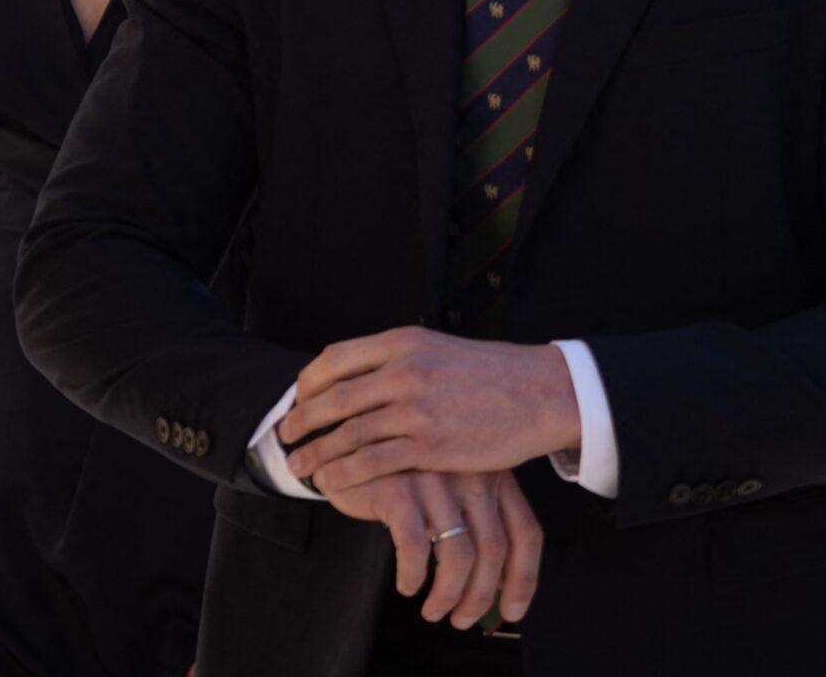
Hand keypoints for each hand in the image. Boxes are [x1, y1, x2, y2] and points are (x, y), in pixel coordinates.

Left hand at [278, 327, 579, 492]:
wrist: (540, 393)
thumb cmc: (491, 373)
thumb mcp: (439, 348)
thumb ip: (399, 358)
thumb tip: (359, 372)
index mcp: (403, 342)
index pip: (334, 359)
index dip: (308, 383)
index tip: (299, 401)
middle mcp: (404, 371)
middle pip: (332, 398)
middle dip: (300, 420)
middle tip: (284, 436)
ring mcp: (415, 409)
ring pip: (346, 434)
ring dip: (315, 453)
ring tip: (298, 467)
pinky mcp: (429, 446)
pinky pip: (371, 462)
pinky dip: (343, 474)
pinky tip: (329, 483)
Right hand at [322, 468, 543, 627]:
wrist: (352, 434)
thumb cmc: (408, 469)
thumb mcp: (454, 483)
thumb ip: (478, 519)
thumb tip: (496, 584)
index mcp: (494, 474)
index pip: (526, 533)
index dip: (524, 580)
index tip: (512, 612)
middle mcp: (471, 474)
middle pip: (494, 551)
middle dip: (481, 597)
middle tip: (462, 621)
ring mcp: (436, 480)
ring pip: (459, 555)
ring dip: (448, 595)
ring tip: (433, 611)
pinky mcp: (398, 487)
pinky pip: (416, 547)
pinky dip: (414, 576)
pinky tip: (408, 585)